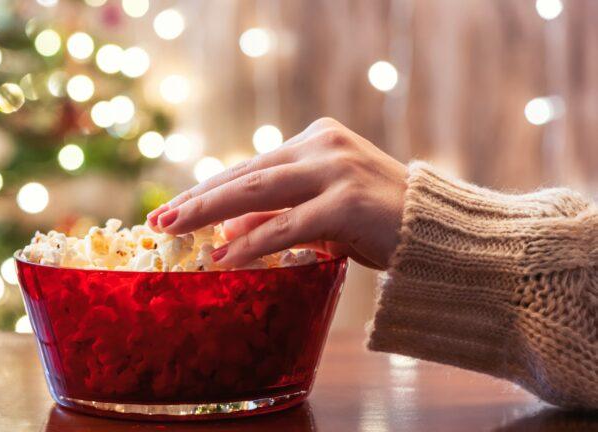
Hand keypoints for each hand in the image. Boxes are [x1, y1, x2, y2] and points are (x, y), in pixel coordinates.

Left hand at [146, 118, 407, 269]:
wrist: (441, 234)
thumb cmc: (381, 223)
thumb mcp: (324, 214)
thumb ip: (279, 214)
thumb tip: (226, 231)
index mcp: (316, 140)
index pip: (251, 166)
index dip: (210, 189)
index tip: (176, 207)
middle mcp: (322, 146)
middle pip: (245, 175)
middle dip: (197, 199)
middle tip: (158, 219)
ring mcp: (335, 170)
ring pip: (256, 193)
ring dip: (209, 214)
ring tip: (172, 231)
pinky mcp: (346, 203)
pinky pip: (286, 226)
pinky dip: (251, 242)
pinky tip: (222, 257)